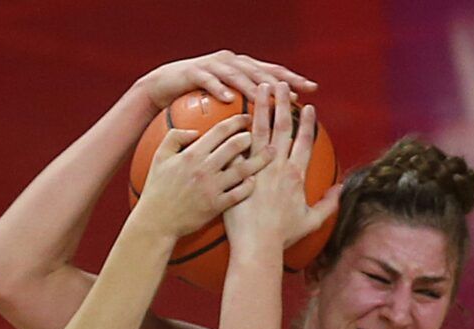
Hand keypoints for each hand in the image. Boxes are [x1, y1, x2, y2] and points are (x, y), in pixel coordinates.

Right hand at [134, 114, 273, 237]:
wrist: (156, 222)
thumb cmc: (157, 190)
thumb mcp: (159, 158)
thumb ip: (175, 137)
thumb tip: (195, 130)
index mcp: (192, 155)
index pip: (220, 131)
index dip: (237, 121)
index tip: (247, 117)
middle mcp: (204, 169)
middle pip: (236, 146)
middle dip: (252, 136)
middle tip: (262, 133)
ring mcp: (212, 188)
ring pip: (243, 169)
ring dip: (260, 159)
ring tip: (272, 152)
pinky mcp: (216, 206)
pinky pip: (240, 193)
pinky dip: (250, 185)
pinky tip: (256, 180)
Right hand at [135, 50, 317, 112]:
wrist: (160, 87)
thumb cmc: (194, 99)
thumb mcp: (222, 100)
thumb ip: (243, 105)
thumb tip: (269, 121)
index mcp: (241, 69)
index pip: (271, 72)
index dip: (292, 79)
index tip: (312, 88)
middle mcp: (230, 62)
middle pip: (259, 70)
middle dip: (278, 80)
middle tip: (296, 91)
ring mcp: (212, 65)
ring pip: (236, 74)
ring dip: (251, 85)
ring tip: (265, 96)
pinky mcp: (193, 72)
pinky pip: (207, 80)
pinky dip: (218, 87)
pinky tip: (228, 98)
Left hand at [223, 83, 341, 248]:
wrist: (257, 247)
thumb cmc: (283, 236)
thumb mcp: (311, 221)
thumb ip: (328, 203)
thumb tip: (341, 189)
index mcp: (296, 175)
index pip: (304, 141)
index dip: (307, 122)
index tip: (308, 106)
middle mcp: (277, 167)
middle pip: (281, 128)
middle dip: (282, 103)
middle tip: (279, 84)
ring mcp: (256, 169)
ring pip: (259, 131)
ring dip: (260, 107)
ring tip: (258, 89)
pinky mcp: (237, 176)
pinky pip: (235, 149)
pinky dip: (234, 132)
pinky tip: (231, 116)